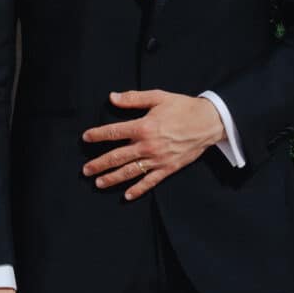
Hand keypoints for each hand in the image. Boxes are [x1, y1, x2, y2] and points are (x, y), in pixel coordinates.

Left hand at [81, 90, 223, 197]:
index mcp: (144, 126)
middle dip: (99, 163)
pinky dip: (138, 190)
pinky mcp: (168, 168)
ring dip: (113, 178)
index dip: (98, 135)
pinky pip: (150, 181)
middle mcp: (148, 145)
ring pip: (130, 171)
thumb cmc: (183, 107)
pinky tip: (126, 196)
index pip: (114, 132)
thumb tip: (112, 97)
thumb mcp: (158, 97)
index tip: (86, 138)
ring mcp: (158, 159)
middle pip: (117, 156)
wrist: (208, 122)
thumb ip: (133, 99)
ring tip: (98, 183)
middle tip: (85, 170)